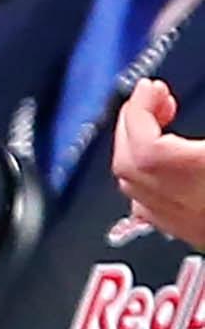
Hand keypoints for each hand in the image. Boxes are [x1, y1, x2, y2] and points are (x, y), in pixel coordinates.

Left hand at [115, 81, 204, 247]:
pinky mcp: (199, 239)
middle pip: (131, 171)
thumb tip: (165, 93)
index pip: (148, 152)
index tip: (150, 89)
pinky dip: (148, 178)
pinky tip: (172, 160)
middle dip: (131, 127)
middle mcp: (195, 211)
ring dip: (136, 150)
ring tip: (162, 122)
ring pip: (137, 194)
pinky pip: (153, 212)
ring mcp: (194, 230)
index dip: (139, 114)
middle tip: (152, 100)